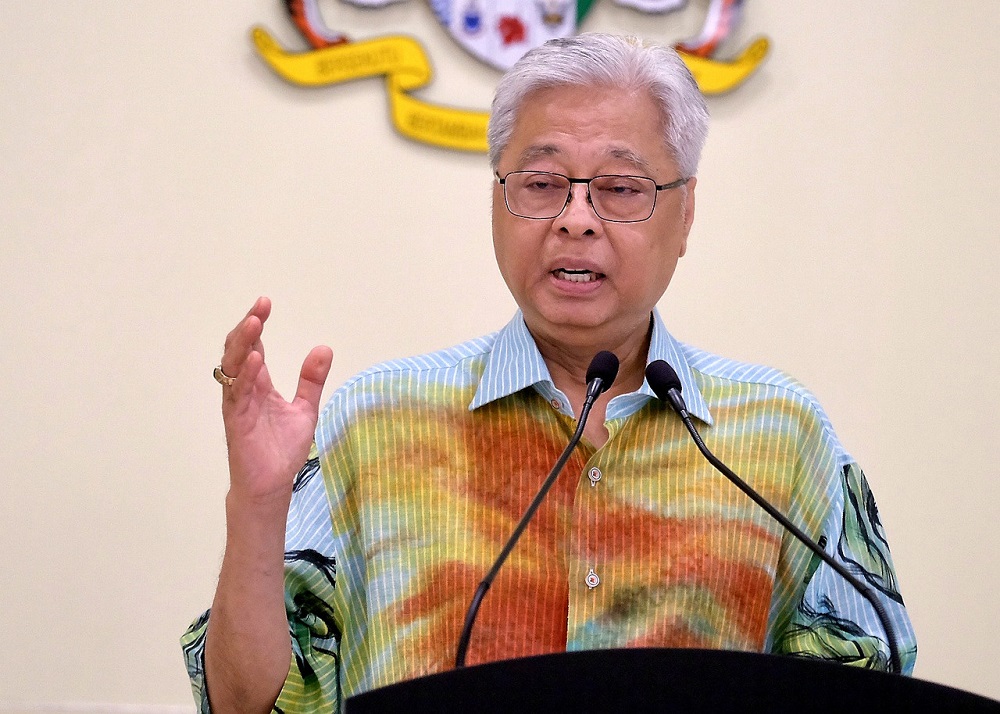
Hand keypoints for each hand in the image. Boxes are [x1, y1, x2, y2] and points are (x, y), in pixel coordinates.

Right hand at [218, 297, 332, 505]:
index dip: (257, 325)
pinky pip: (237, 394)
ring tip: (254, 323)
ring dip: (242, 345)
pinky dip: (245, 376)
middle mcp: (245, 390)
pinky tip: (254, 359)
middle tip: (260, 306)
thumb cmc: (281, 450)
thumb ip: (312, 380)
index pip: (255, 347)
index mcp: (259, 384)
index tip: (265, 303)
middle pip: (238, 350)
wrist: (272, 485)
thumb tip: (324, 348)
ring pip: (232, 368)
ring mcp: (238, 404)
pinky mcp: (237, 422)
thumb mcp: (305, 408)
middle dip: (247, 327)